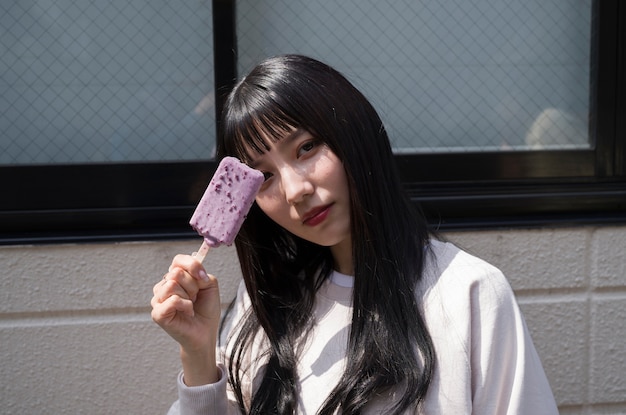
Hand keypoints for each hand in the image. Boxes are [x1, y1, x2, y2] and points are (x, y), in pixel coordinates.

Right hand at [151, 254, 220, 383]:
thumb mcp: (210, 285)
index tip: (203, 277)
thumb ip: (201, 273)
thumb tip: (195, 273)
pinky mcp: (157, 313)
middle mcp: (163, 286)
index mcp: (175, 278)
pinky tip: (188, 312)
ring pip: (172, 284)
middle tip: (196, 298)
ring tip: (190, 306)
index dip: (192, 265)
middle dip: (193, 285)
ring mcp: (158, 300)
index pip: (178, 260)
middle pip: (176, 272)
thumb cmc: (206, 310)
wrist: (205, 332)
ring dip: (189, 296)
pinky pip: (173, 300)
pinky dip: (186, 305)